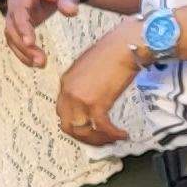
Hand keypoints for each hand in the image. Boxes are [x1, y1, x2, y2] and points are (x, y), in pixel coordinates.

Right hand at [5, 0, 87, 66]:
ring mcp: (18, 13)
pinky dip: (25, 52)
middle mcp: (16, 2)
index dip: (23, 27)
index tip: (31, 42)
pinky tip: (38, 62)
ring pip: (12, 36)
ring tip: (41, 64)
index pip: (18, 10)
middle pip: (11, 26)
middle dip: (23, 45)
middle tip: (41, 60)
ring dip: (23, 52)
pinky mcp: (24, 22)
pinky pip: (18, 39)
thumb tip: (71, 11)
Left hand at [55, 23, 138, 145]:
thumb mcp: (89, 68)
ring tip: (113, 139)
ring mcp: (80, 99)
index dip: (76, 124)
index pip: (63, 112)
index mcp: (65, 82)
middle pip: (68, 126)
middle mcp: (68, 92)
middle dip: (84, 137)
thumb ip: (84, 85)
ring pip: (83, 131)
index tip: (90, 129)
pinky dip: (112, 134)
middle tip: (99, 140)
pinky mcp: (96, 103)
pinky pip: (102, 127)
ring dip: (98, 139)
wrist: (124, 46)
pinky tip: (122, 134)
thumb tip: (92, 99)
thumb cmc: (112, 52)